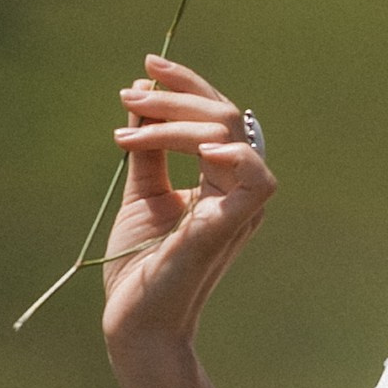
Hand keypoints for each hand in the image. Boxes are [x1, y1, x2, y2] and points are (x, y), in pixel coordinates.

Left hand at [100, 57, 274, 352]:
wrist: (134, 321)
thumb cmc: (140, 267)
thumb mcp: (142, 193)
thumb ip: (148, 149)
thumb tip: (143, 97)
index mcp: (222, 182)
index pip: (216, 117)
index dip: (186, 86)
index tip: (147, 67)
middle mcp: (237, 190)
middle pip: (224, 115)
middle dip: (175, 96)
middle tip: (130, 95)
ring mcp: (238, 208)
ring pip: (228, 134)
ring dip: (176, 120)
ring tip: (129, 126)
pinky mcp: (231, 227)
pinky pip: (258, 178)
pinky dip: (234, 155)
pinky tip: (196, 148)